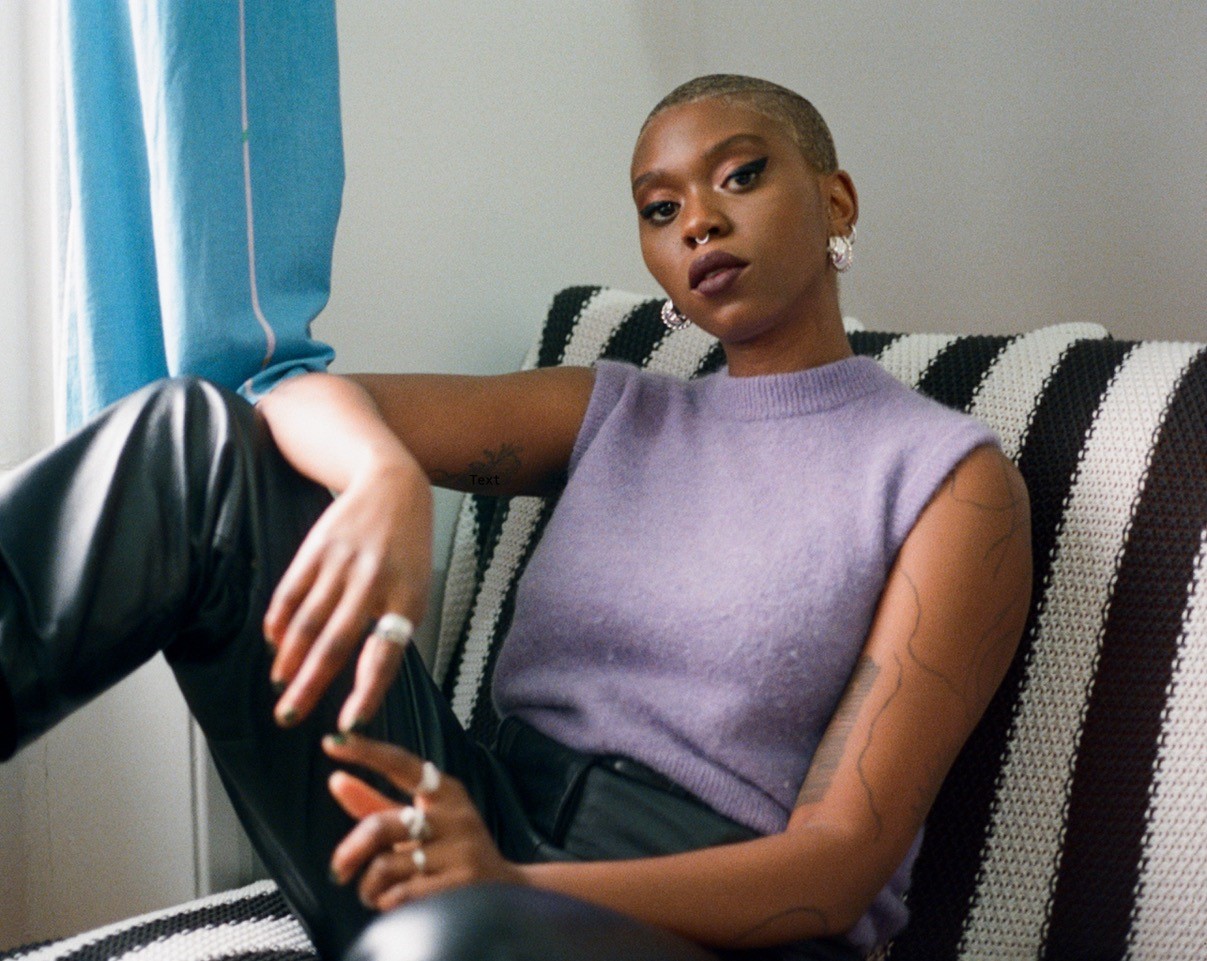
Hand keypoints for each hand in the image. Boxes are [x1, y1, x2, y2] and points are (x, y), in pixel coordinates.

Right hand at [263, 460, 431, 729]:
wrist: (392, 485)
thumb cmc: (406, 550)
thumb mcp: (415, 588)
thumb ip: (392, 629)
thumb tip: (362, 682)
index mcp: (407, 598)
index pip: (384, 656)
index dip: (366, 693)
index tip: (349, 726)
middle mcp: (374, 581)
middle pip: (335, 644)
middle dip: (310, 686)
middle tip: (289, 718)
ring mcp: (342, 563)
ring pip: (308, 622)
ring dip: (289, 659)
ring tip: (280, 686)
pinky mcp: (316, 547)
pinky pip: (291, 593)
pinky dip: (279, 623)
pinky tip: (273, 644)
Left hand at [324, 734, 525, 910]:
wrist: (504, 891)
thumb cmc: (452, 853)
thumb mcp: (420, 824)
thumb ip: (376, 804)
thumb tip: (335, 780)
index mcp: (444, 792)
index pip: (400, 764)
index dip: (366, 751)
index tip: (332, 741)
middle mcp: (455, 815)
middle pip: (381, 825)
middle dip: (350, 852)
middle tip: (339, 870)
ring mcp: (461, 850)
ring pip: (386, 866)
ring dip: (368, 887)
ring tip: (374, 892)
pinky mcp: (461, 885)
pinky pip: (400, 895)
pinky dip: (385, 902)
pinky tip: (392, 903)